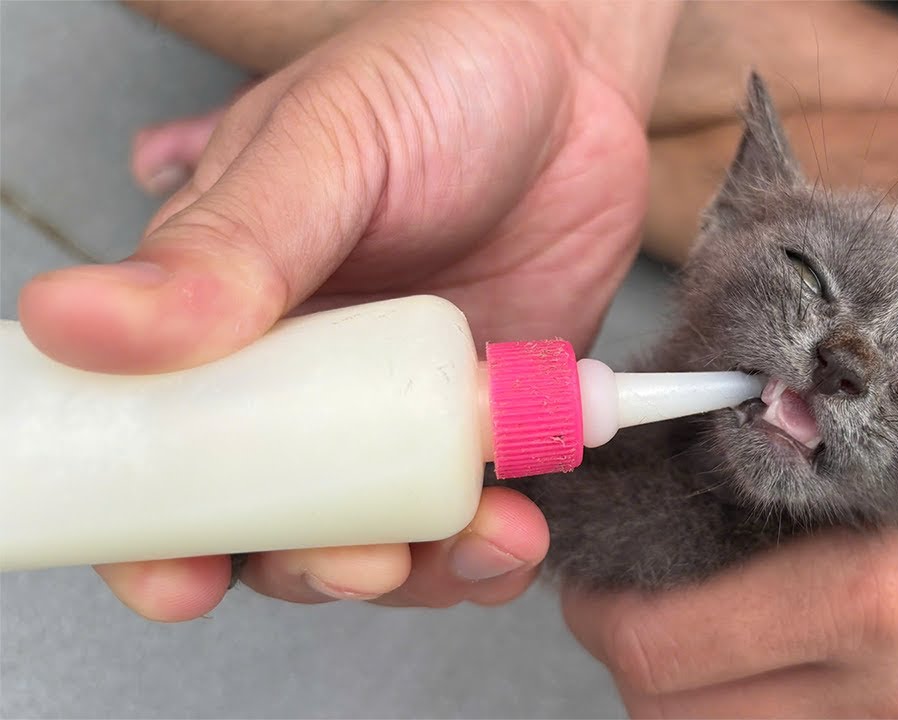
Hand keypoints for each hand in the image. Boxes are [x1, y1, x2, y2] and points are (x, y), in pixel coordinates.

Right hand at [17, 1, 672, 620]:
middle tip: (358, 561)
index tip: (179, 581)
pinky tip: (516, 532)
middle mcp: (309, 378)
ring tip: (477, 539)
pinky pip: (479, 513)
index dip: (154, 532)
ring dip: (416, 571)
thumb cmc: (429, 81)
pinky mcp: (492, 418)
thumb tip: (71, 321)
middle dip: (305, 566)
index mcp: (226, 317)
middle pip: (273, 518)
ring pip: (381, 533)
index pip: (162, 447)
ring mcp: (404, 406)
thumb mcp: (320, 145)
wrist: (572, 73)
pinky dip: (496, 548)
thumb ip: (224, 245)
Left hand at [562, 449, 897, 717]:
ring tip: (698, 624)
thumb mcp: (842, 441)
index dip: (597, 610)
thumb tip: (614, 526)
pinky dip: (749, 706)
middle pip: (671, 715)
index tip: (595, 572)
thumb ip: (723, 494)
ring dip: (686, 691)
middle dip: (633, 655)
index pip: (656, 647)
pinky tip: (757, 654)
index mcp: (870, 596)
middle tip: (633, 596)